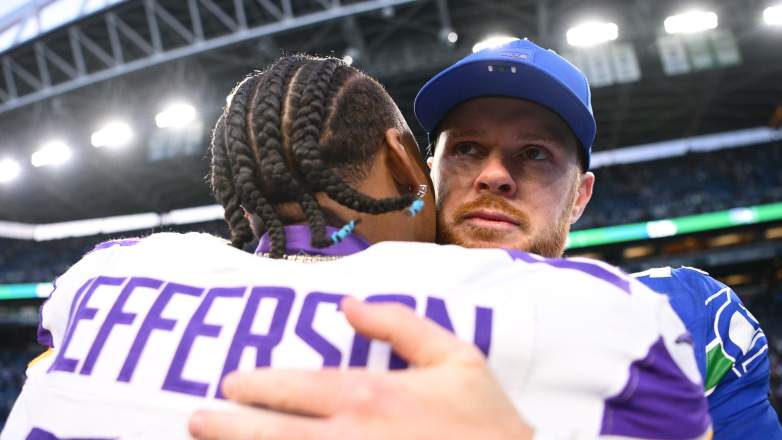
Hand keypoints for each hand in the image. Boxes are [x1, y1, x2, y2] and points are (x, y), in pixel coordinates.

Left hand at [188, 296, 533, 439]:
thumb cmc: (487, 426)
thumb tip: (349, 302)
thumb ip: (399, 324)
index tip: (231, 385)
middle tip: (196, 420)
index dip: (253, 386)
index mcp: (368, 398)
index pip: (291, 388)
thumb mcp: (457, 357)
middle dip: (224, 426)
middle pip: (267, 433)